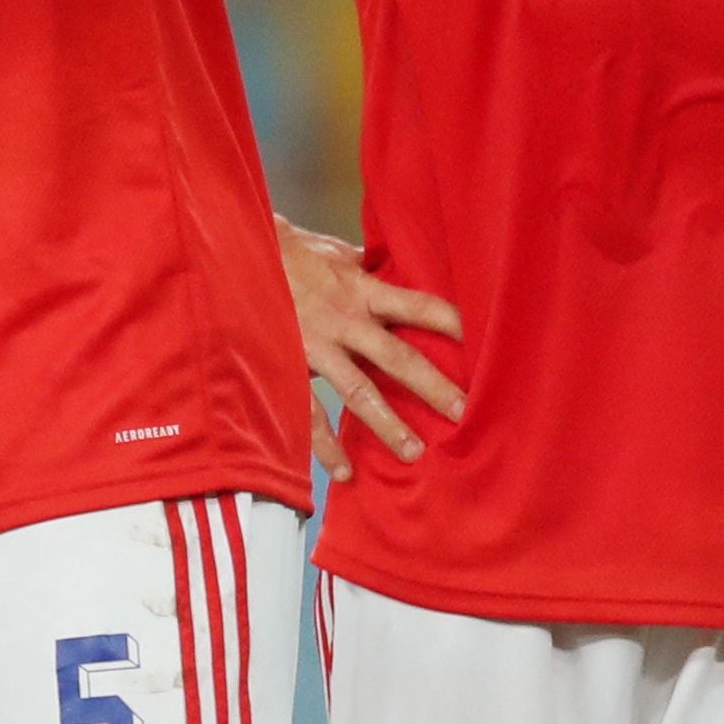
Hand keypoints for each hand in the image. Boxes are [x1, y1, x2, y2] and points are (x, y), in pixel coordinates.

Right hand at [278, 217, 464, 480]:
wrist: (239, 254)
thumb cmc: (293, 253)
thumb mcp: (339, 253)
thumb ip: (371, 272)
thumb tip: (404, 272)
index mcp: (362, 289)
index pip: (418, 306)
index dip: (452, 322)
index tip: (485, 341)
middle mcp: (344, 319)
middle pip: (397, 356)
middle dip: (432, 386)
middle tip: (464, 412)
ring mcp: (316, 347)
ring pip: (358, 390)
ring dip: (387, 423)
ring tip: (414, 452)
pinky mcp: (288, 367)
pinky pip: (309, 412)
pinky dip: (325, 445)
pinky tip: (345, 470)